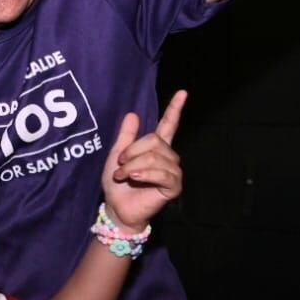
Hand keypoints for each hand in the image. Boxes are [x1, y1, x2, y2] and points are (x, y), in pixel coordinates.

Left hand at [101, 89, 186, 232]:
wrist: (116, 207)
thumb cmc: (117, 183)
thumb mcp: (116, 156)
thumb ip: (125, 137)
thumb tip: (132, 114)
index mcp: (155, 148)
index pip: (168, 125)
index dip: (175, 109)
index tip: (183, 92)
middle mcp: (168, 157)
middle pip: (154, 140)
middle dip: (132, 152)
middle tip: (120, 166)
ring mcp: (173, 172)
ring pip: (155, 156)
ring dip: (133, 166)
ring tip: (123, 176)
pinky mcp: (173, 187)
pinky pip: (162, 173)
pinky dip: (145, 174)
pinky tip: (135, 178)